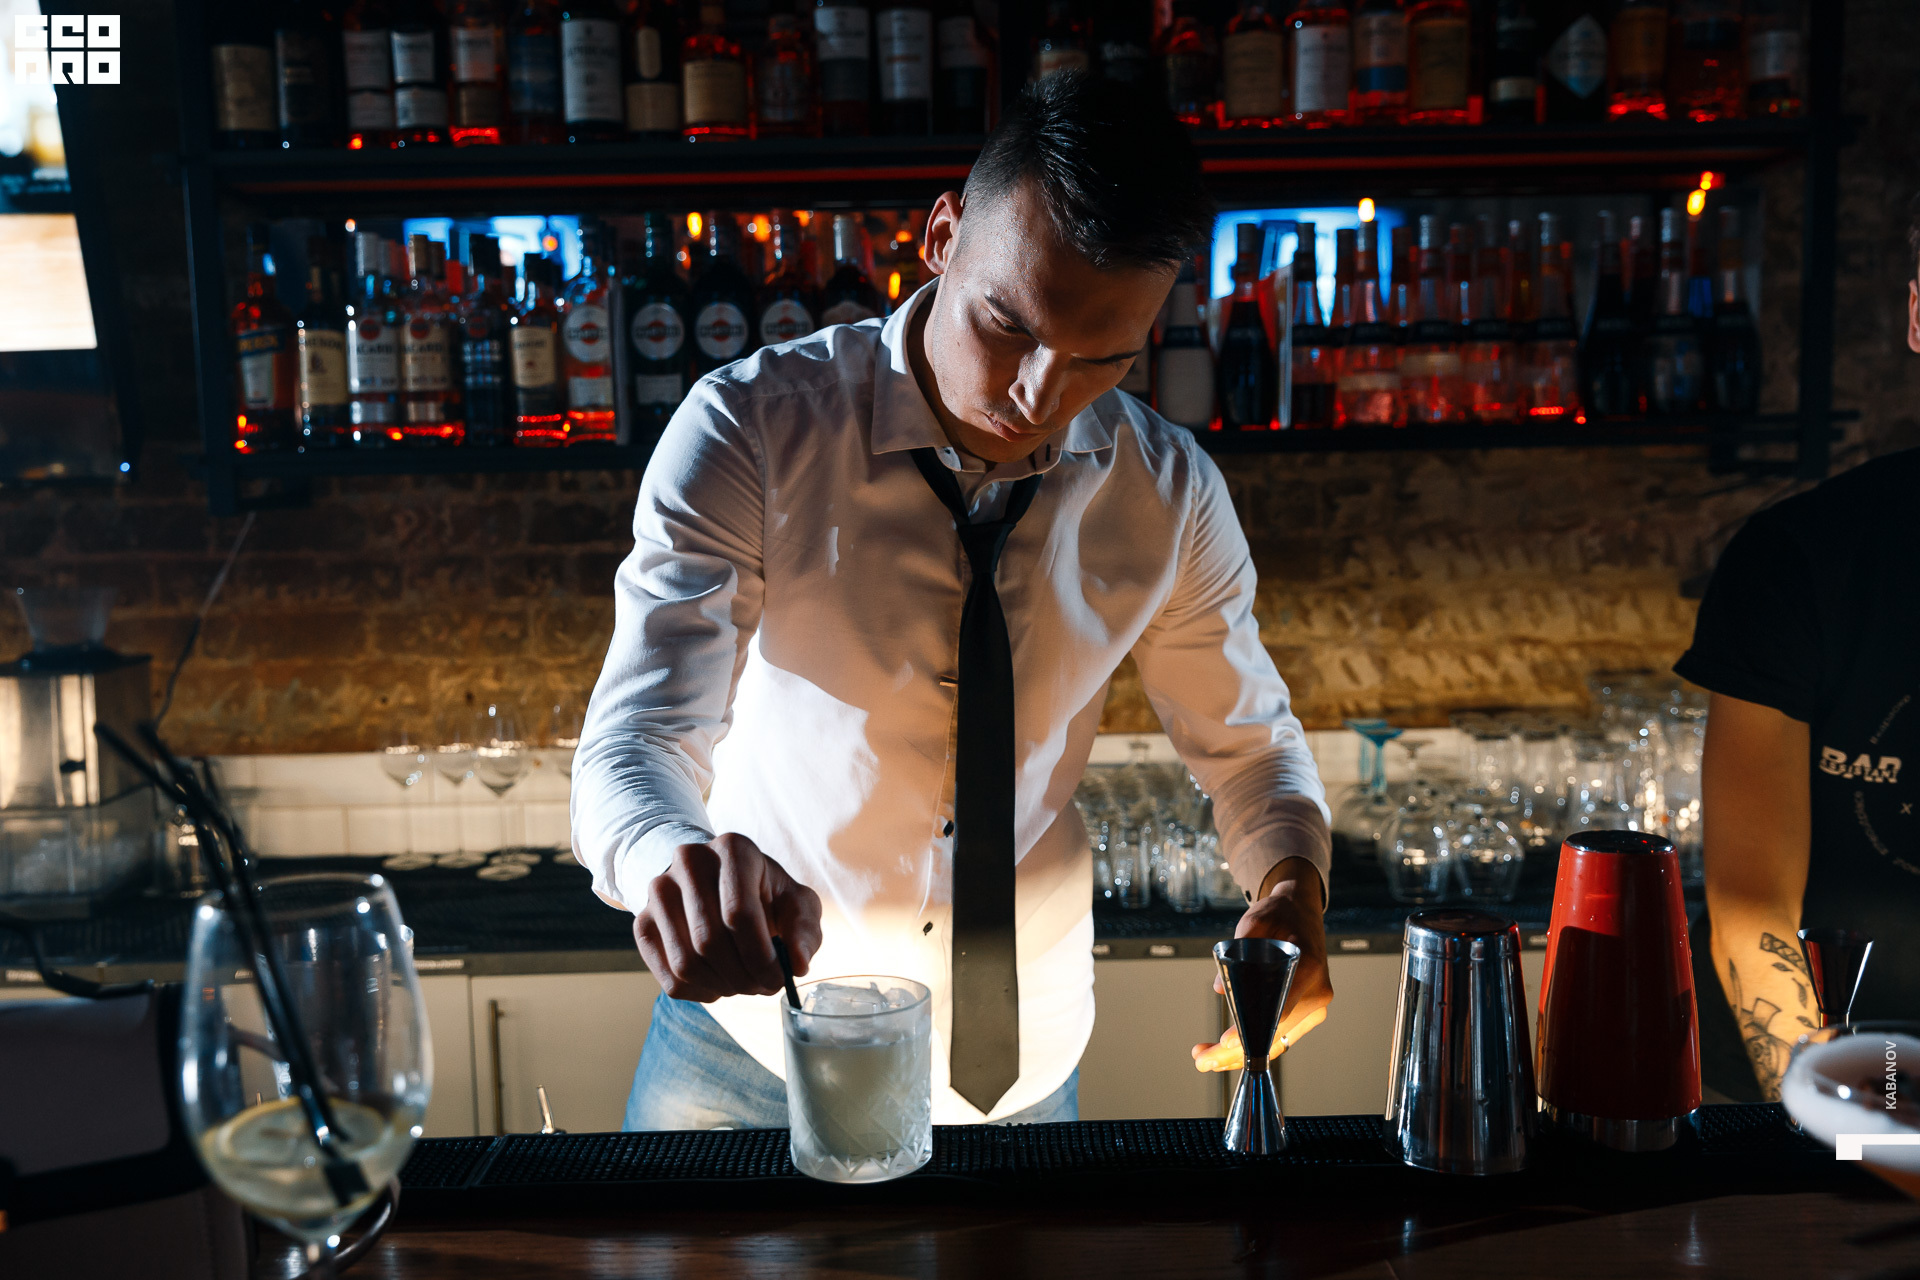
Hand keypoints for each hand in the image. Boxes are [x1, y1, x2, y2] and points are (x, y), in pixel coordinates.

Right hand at [632, 833, 823, 1002]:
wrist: (718, 884)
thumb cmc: (765, 895)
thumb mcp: (796, 903)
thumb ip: (804, 930)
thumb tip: (797, 964)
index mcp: (732, 849)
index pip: (738, 914)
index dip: (762, 957)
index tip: (779, 978)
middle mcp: (688, 861)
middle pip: (709, 942)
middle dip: (744, 977)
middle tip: (764, 986)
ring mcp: (658, 891)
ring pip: (686, 963)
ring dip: (722, 987)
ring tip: (744, 983)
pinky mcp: (641, 923)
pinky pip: (669, 977)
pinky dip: (700, 992)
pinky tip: (719, 982)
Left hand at [1192, 857, 1332, 1072]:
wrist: (1301, 912)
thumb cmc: (1280, 915)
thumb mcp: (1255, 922)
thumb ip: (1238, 951)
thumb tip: (1221, 988)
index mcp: (1308, 968)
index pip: (1279, 1009)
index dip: (1252, 1030)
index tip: (1227, 1043)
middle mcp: (1316, 994)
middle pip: (1274, 1035)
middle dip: (1236, 1052)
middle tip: (1202, 1059)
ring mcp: (1314, 1006)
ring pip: (1275, 1042)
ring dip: (1240, 1055)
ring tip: (1205, 1059)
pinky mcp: (1306, 1013)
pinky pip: (1279, 1036)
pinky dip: (1253, 1046)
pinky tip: (1225, 1053)